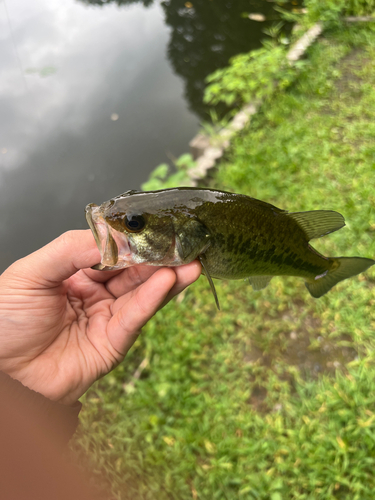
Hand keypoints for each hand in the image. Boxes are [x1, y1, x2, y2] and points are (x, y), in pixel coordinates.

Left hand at [0, 230, 200, 404]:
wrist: (0, 373)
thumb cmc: (5, 321)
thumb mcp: (33, 272)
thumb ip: (71, 249)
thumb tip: (113, 235)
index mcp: (75, 273)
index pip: (111, 252)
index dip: (132, 242)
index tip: (154, 228)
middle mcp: (94, 294)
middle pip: (132, 272)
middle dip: (158, 257)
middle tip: (183, 243)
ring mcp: (105, 318)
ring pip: (141, 293)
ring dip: (167, 277)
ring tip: (189, 261)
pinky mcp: (113, 343)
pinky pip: (134, 317)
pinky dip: (152, 298)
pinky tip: (168, 280)